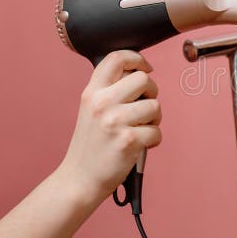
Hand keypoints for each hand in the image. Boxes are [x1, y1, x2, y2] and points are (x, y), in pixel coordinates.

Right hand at [57, 51, 161, 207]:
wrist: (80, 179)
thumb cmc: (91, 145)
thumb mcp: (90, 110)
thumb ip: (109, 90)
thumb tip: (140, 73)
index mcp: (92, 92)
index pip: (117, 58)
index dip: (137, 58)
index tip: (146, 67)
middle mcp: (101, 103)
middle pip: (144, 79)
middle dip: (152, 92)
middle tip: (145, 107)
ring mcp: (115, 121)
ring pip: (155, 105)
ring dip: (154, 119)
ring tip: (141, 129)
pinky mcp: (128, 140)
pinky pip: (157, 131)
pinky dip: (154, 140)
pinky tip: (140, 145)